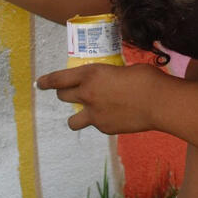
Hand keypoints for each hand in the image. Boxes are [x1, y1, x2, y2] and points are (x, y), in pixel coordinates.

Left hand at [36, 63, 170, 133]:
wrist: (158, 102)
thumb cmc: (145, 78)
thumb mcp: (120, 70)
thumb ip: (108, 77)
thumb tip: (109, 83)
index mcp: (91, 74)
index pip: (59, 79)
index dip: (47, 81)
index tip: (40, 83)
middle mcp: (87, 94)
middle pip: (63, 96)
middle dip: (65, 94)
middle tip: (72, 93)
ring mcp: (94, 114)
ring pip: (72, 120)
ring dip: (77, 115)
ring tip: (88, 112)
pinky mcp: (104, 127)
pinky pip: (95, 125)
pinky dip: (100, 121)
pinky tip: (115, 116)